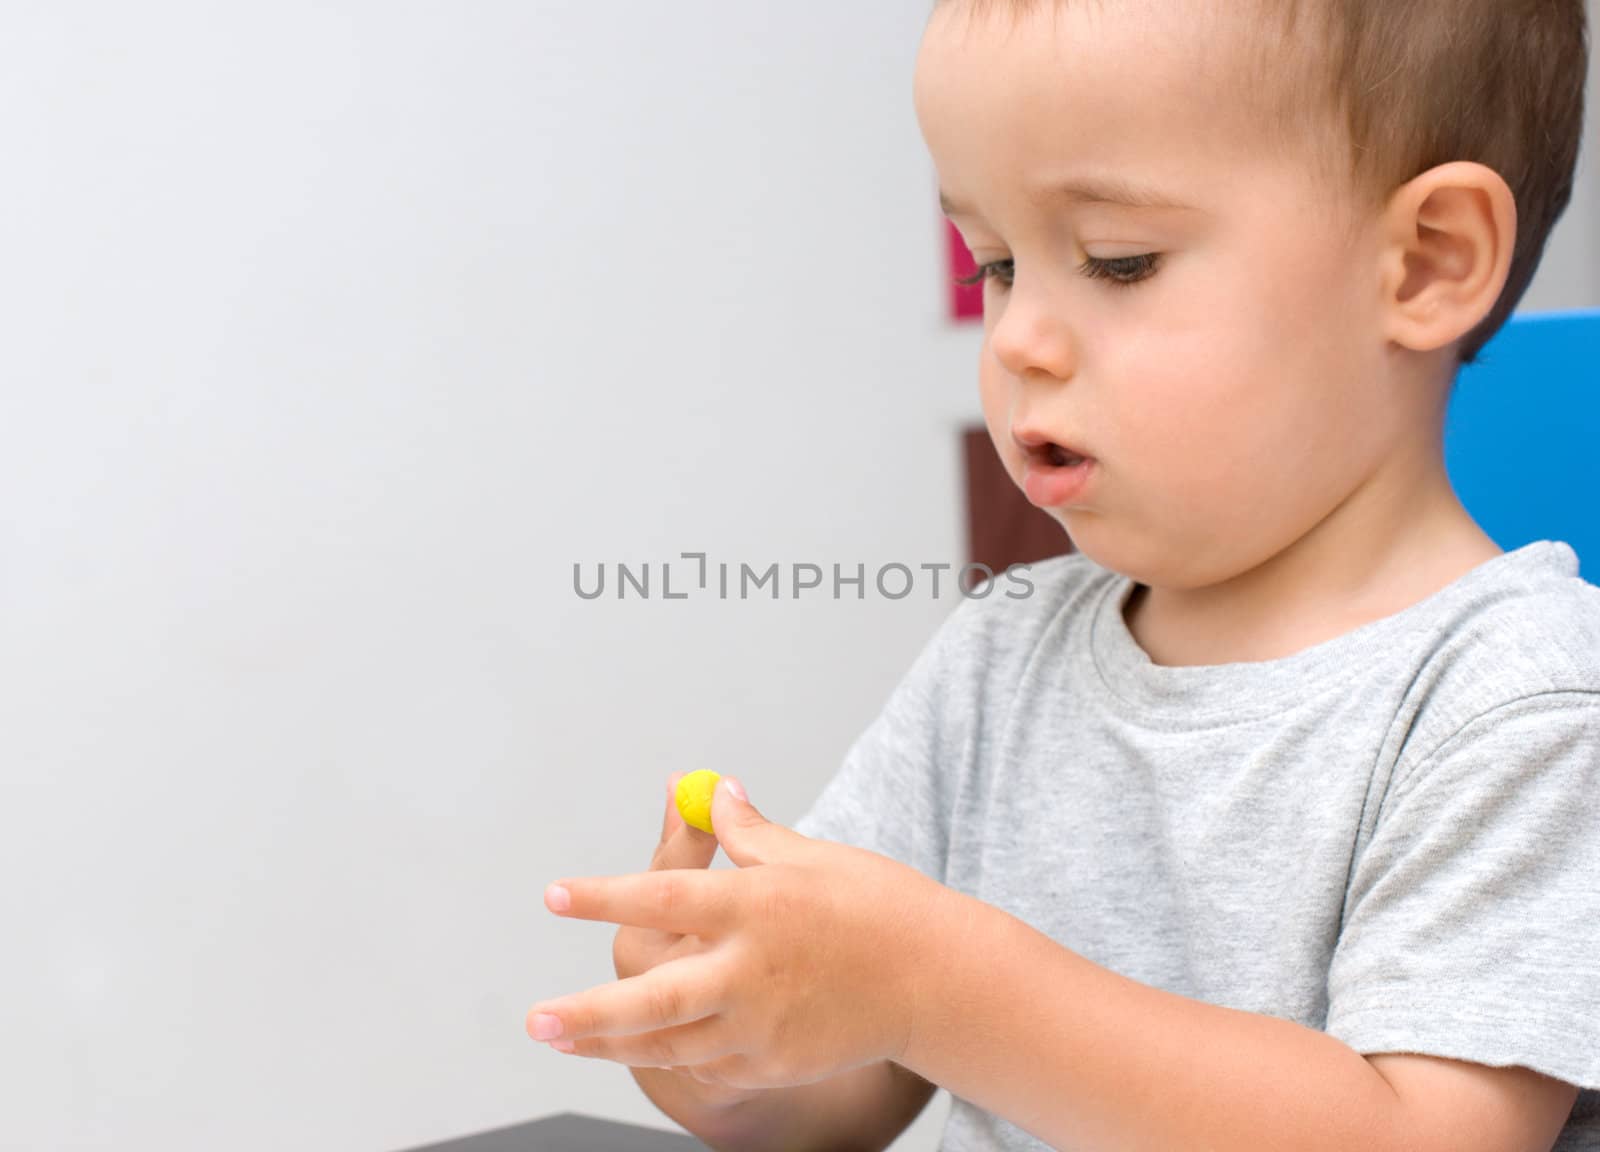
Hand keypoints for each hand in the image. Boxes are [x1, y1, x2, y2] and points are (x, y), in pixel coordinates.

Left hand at [526, 777, 948, 1091]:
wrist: (939, 981)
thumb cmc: (875, 907)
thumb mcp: (809, 856)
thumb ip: (747, 832)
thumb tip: (710, 793)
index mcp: (757, 905)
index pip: (665, 897)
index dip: (605, 895)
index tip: (556, 895)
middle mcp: (752, 969)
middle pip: (652, 997)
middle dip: (589, 1012)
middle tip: (538, 1017)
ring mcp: (762, 1025)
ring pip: (670, 1042)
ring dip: (612, 1042)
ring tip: (565, 1036)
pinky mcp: (774, 1061)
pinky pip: (707, 1060)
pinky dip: (674, 1050)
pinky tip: (646, 1043)